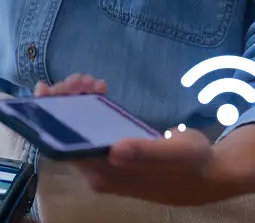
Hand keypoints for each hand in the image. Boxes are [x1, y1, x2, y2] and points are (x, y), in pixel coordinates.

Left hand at [33, 74, 235, 205]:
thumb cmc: (190, 165)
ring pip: (78, 127)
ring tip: (91, 80)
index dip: (49, 118)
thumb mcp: (173, 155)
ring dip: (79, 101)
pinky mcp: (113, 151)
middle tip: (80, 79)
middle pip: (66, 134)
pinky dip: (91, 105)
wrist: (208, 175)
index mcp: (105, 175)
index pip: (63, 146)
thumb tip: (114, 151)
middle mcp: (98, 171)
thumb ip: (144, 153)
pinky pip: (91, 126)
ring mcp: (105, 161)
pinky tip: (100, 88)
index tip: (45, 90)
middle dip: (67, 102)